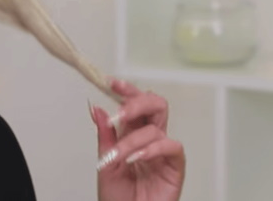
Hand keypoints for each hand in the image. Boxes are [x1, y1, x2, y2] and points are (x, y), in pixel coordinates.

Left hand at [91, 79, 184, 200]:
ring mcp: (163, 152)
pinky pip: (172, 147)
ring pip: (156, 128)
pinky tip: (136, 158)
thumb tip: (97, 109)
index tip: (112, 83)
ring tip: (118, 157)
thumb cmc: (118, 197)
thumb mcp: (105, 163)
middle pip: (156, 106)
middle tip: (122, 112)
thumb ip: (104, 136)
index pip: (135, 105)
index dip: (127, 91)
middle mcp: (149, 140)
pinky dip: (152, 149)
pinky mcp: (175, 167)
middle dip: (138, 102)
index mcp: (131, 135)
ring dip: (132, 140)